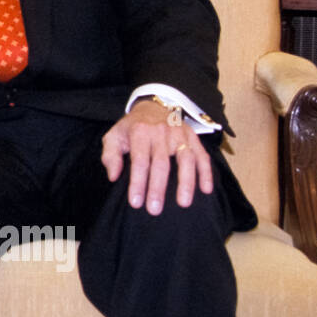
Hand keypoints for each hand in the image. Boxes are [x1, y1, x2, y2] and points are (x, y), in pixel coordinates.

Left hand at [100, 99, 212, 214]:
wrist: (153, 106)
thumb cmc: (132, 127)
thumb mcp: (114, 136)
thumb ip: (110, 155)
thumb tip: (113, 176)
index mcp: (140, 132)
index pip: (139, 161)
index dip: (137, 183)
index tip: (136, 203)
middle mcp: (161, 132)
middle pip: (161, 163)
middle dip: (158, 188)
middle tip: (155, 209)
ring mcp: (180, 134)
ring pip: (186, 159)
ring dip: (186, 182)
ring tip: (183, 203)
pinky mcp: (193, 137)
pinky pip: (202, 155)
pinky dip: (206, 172)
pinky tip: (206, 189)